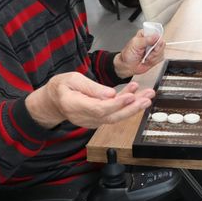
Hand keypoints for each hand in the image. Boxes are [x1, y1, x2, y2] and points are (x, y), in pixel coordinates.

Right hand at [25, 72, 153, 128]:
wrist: (53, 101)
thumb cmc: (61, 87)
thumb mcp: (72, 79)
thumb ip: (91, 87)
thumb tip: (110, 94)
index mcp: (75, 106)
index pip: (100, 108)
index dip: (117, 104)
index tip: (131, 97)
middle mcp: (85, 117)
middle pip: (112, 116)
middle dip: (132, 108)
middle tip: (147, 97)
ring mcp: (91, 121)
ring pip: (116, 116)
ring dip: (134, 107)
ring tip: (148, 95)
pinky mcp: (97, 120)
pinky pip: (114, 114)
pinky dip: (126, 106)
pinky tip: (137, 94)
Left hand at [114, 29, 164, 78]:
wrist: (128, 67)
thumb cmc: (128, 55)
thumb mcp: (135, 44)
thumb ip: (146, 39)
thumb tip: (156, 36)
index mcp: (145, 34)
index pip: (156, 32)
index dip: (157, 39)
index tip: (153, 44)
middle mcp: (151, 41)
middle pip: (161, 42)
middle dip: (155, 50)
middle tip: (148, 52)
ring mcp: (154, 48)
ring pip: (162, 50)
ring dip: (153, 56)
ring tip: (146, 57)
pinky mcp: (156, 56)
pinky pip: (161, 57)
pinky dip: (154, 60)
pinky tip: (148, 60)